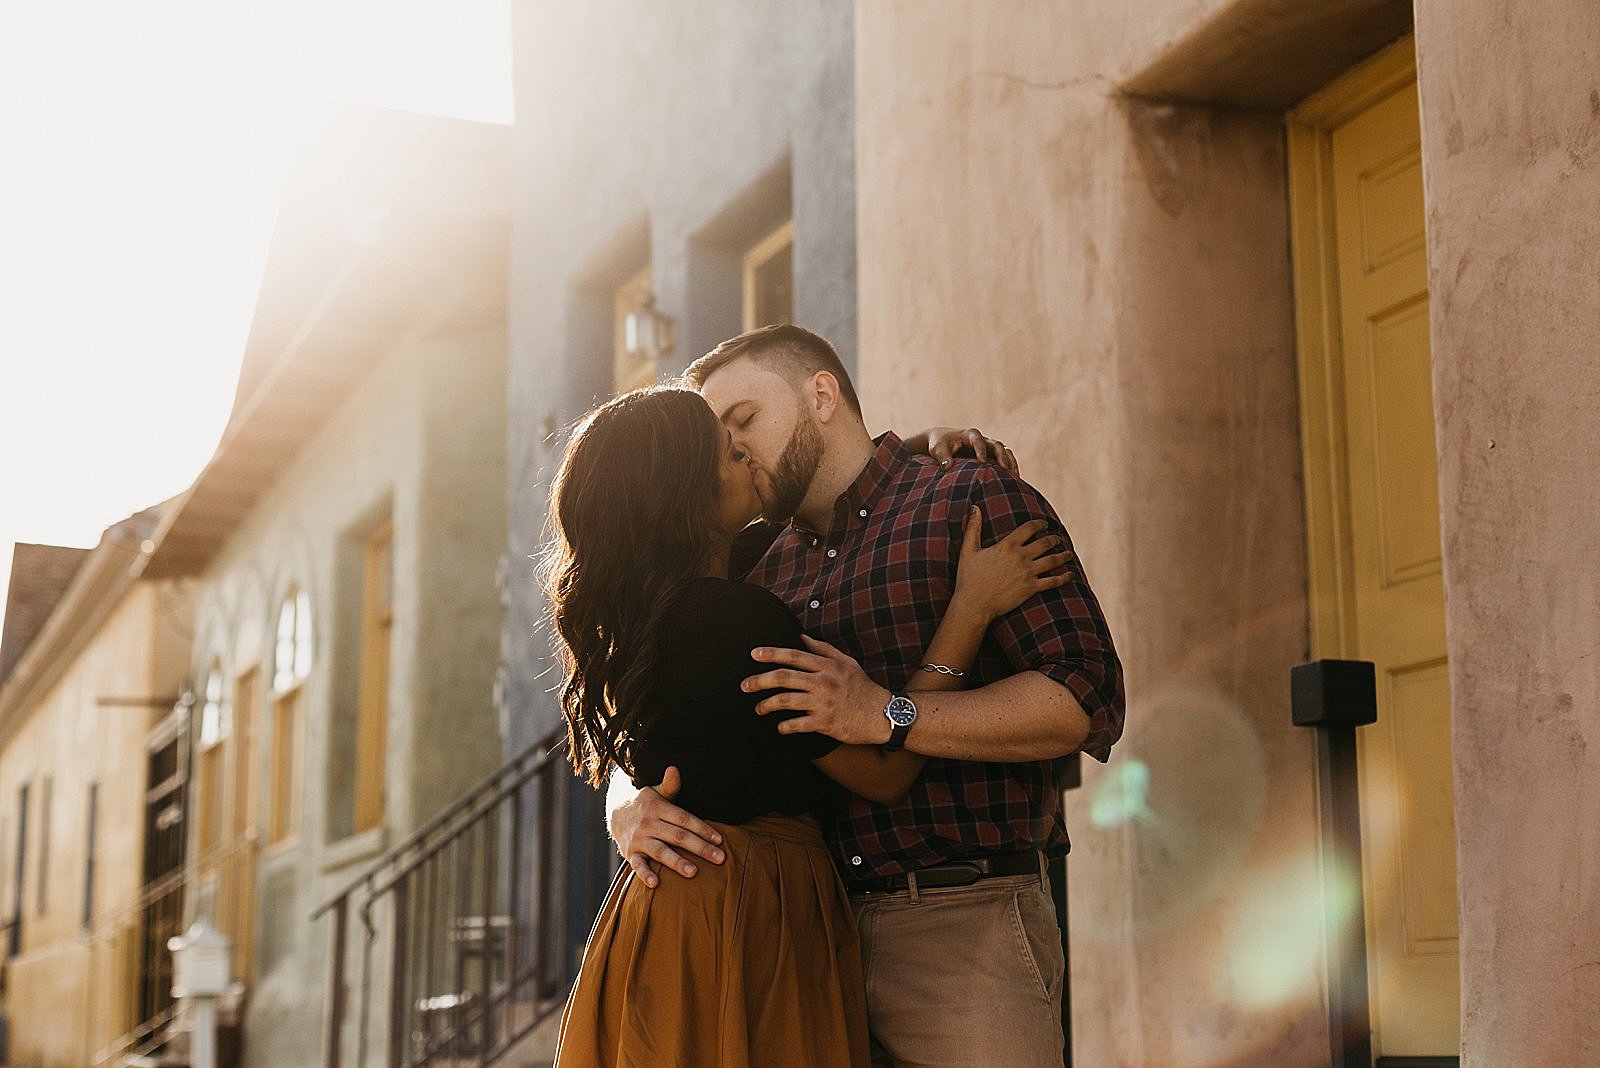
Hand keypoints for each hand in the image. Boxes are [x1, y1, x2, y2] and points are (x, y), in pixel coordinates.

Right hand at [608, 767, 723, 887]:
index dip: (702, 829)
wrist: (615, 812)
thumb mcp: (656, 791)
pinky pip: (637, 865)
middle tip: (720, 859)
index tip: (720, 839)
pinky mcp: (630, 853)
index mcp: (659, 808)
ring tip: (693, 873)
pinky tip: (656, 884)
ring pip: (660, 851)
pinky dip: (645, 875)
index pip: (684, 819)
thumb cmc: (645, 803)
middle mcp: (649, 823)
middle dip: (700, 848)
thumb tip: (674, 768)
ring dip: (677, 862)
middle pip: (677, 836)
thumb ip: (669, 785)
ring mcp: (639, 839)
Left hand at [744, 635, 892, 744]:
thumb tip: (802, 637)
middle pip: (783, 678)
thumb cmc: (863, 688)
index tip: (754, 654)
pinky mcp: (825, 722)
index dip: (772, 654)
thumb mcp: (847, 663)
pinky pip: (797, 724)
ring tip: (759, 709)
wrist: (883, 715)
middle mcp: (823, 682)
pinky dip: (784, 726)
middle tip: (744, 685)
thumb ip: (824, 649)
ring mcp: (823, 702)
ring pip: (785, 701)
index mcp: (827, 666)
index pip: (794, 656)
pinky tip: (780, 727)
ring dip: (767, 705)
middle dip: (759, 681)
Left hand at [914, 427, 1018, 473]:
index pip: (978, 440)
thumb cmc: (939, 444)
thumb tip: (948, 466)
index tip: (982, 462)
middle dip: (1001, 456)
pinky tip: (1014, 480)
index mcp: (970, 435)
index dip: (981, 450)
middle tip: (1005, 468)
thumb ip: (942, 456)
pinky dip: (1010, 467)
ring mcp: (988, 448)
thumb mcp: (937, 448)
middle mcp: (982, 439)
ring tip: (1015, 475)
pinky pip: (1004, 459)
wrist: (942, 442)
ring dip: (1010, 462)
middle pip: (996, 445)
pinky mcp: (990, 456)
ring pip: (1004, 451)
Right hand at [954, 508, 1073, 619]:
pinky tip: (1070, 575)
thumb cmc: (969, 578)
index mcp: (1007, 545)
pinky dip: (1064, 577)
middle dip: (1054, 539)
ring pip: (1053, 560)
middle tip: (1058, 539)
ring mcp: (1028, 573)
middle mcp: (1021, 557)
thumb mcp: (968, 550)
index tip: (1045, 524)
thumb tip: (974, 507)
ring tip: (1068, 553)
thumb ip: (973, 528)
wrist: (974, 604)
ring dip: (1063, 555)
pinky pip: (1053, 581)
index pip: (1029, 528)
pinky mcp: (1031, 588)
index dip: (1040, 524)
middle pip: (1045, 543)